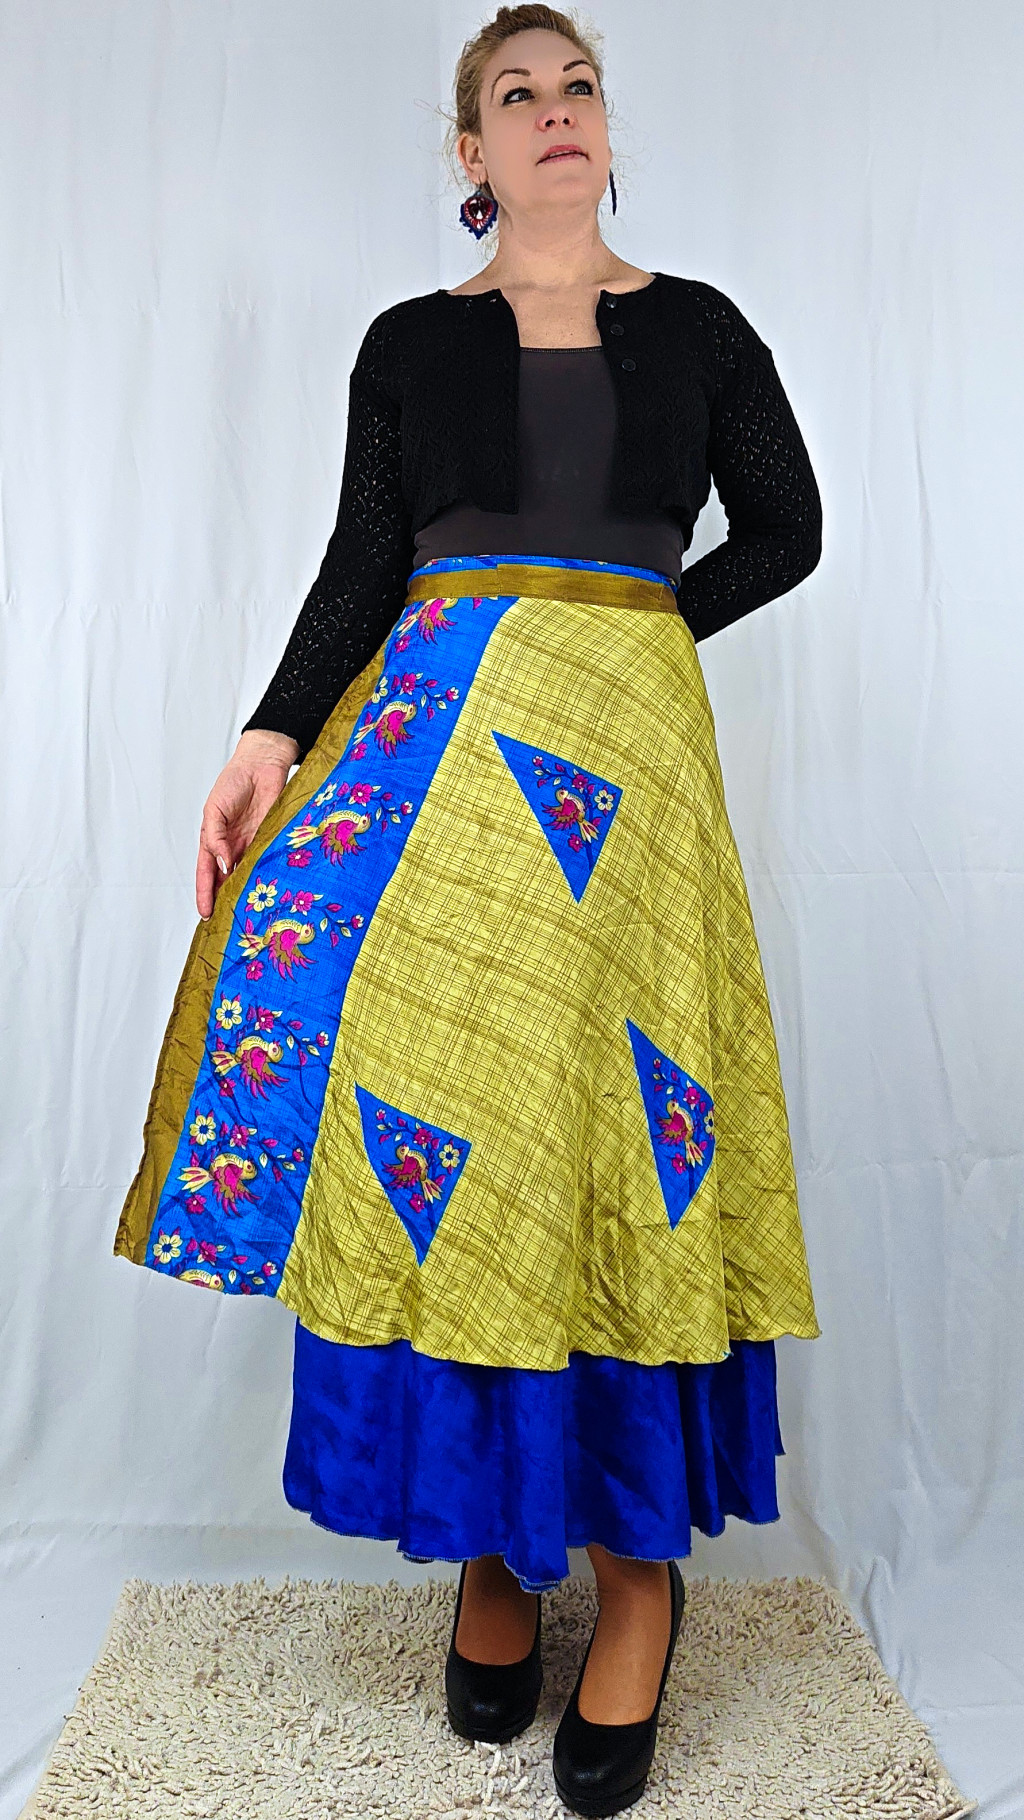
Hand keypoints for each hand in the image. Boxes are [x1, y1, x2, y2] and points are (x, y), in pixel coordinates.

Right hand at [196, 728, 300, 919]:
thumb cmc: (233, 782)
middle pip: (226, 879)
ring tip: (246, 912)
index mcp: (213, 839)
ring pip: (247, 875)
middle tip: (226, 921)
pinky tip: (267, 889)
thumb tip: (222, 862)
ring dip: (246, 891)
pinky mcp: (270, 840)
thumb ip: (216, 837)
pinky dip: (266, 875)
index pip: (206, 872)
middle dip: (225, 899)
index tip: (205, 913)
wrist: (262, 766)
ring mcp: (252, 845)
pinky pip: (266, 862)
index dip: (205, 893)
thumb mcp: (214, 809)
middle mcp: (232, 846)